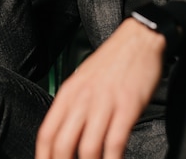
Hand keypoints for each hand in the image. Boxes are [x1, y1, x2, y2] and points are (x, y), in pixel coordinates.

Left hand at [36, 18, 165, 158]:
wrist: (139, 38)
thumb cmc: (114, 60)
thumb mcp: (84, 78)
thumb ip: (74, 104)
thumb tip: (66, 132)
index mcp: (69, 92)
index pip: (47, 134)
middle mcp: (83, 98)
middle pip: (62, 145)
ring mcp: (105, 102)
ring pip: (87, 148)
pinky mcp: (127, 105)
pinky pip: (115, 142)